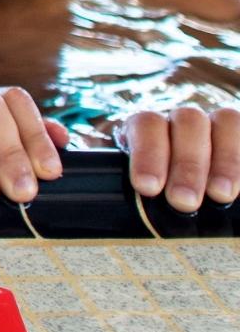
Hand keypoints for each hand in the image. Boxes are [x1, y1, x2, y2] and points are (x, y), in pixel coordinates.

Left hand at [116, 103, 239, 213]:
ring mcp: (218, 124)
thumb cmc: (163, 195)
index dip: (147, 153)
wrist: (201, 189)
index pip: (146, 125)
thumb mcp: (146, 190)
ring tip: (221, 195)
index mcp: (151, 128)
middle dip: (185, 163)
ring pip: (223, 121)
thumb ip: (134, 191)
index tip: (146, 187)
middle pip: (186, 122)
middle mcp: (185, 121)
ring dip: (224, 159)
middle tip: (183, 201)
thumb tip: (106, 210)